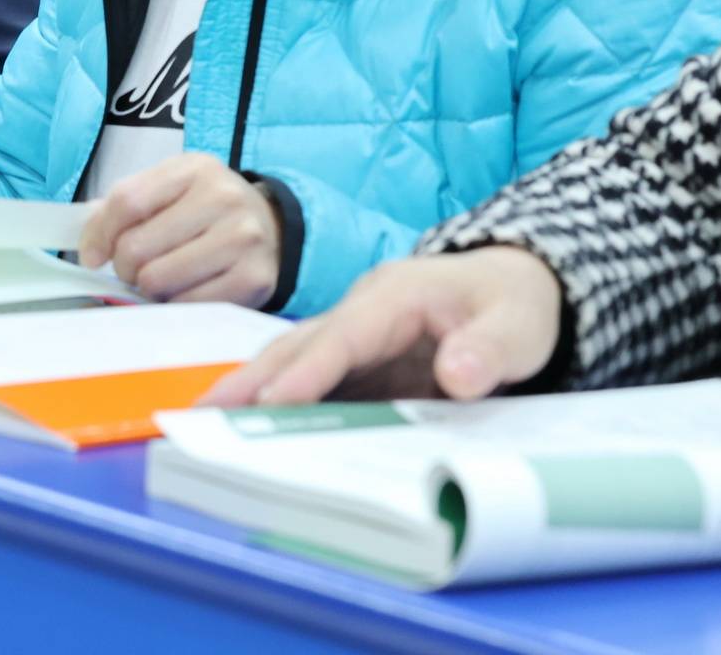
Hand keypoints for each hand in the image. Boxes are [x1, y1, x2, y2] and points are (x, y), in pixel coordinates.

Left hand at [78, 154, 285, 305]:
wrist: (270, 228)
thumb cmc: (202, 210)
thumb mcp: (165, 191)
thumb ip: (119, 209)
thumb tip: (88, 250)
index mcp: (193, 169)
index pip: (126, 202)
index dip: (99, 235)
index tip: (93, 256)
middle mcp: (223, 198)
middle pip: (138, 247)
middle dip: (125, 266)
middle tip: (136, 269)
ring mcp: (243, 238)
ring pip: (158, 279)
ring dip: (149, 288)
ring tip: (161, 278)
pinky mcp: (256, 278)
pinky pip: (188, 304)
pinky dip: (176, 304)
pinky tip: (185, 290)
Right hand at [203, 248, 566, 407]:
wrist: (516, 288)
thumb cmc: (513, 303)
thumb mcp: (518, 323)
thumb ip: (488, 348)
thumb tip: (457, 375)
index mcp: (393, 296)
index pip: (341, 338)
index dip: (305, 372)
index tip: (269, 403)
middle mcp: (362, 313)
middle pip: (298, 347)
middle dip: (250, 380)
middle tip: (202, 411)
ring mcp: (358, 338)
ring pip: (296, 363)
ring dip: (254, 392)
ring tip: (208, 423)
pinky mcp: (362, 363)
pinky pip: (318, 384)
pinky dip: (283, 405)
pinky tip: (258, 433)